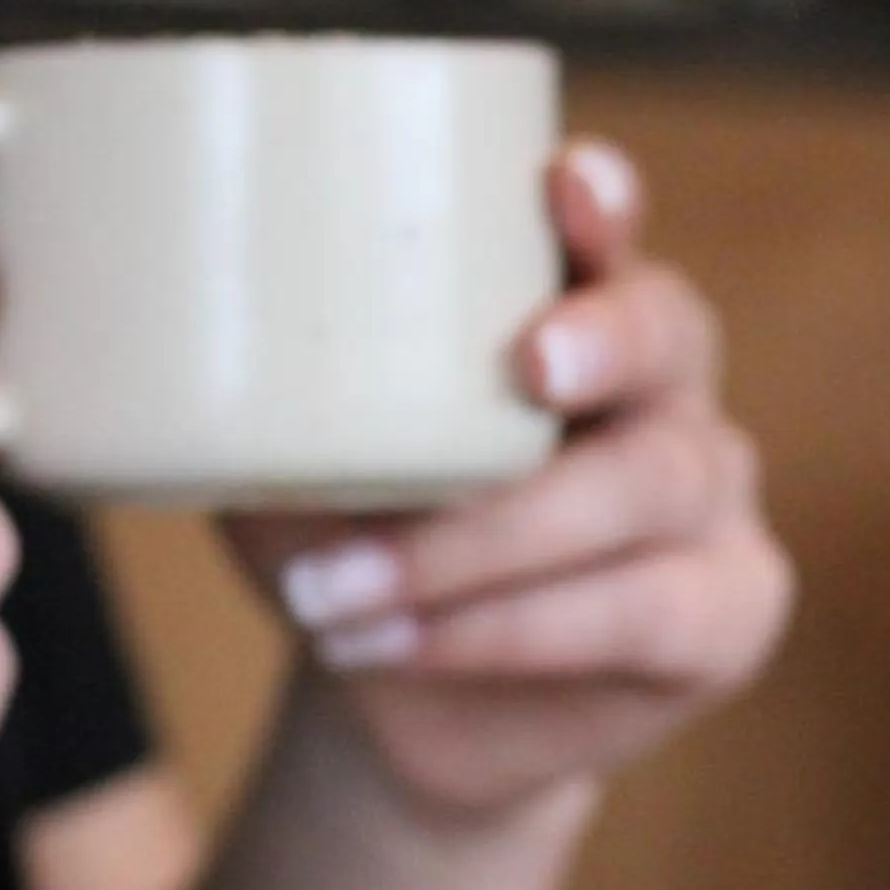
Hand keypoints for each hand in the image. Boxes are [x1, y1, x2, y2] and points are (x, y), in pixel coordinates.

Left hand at [231, 140, 792, 812]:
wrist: (394, 708)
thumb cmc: (346, 539)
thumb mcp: (286, 464)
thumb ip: (263, 405)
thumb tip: (163, 339)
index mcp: (566, 307)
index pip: (605, 226)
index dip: (601, 199)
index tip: (565, 180)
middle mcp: (660, 384)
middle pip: (670, 334)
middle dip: (602, 341)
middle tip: (524, 365)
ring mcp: (708, 497)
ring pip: (645, 488)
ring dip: (483, 542)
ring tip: (337, 590)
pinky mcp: (725, 612)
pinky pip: (645, 611)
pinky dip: (510, 630)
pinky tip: (402, 643)